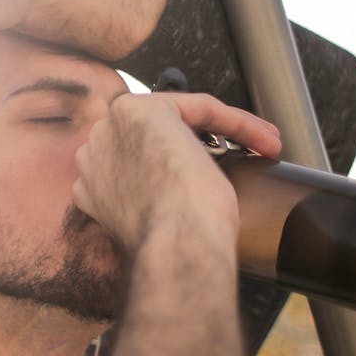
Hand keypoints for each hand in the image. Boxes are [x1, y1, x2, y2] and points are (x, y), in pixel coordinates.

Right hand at [71, 93, 279, 252]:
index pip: (139, 160)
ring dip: (227, 129)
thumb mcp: (153, 224)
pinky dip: (238, 122)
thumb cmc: (173, 249)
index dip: (179, 168)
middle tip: (241, 158)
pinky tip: (265, 140)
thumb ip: (150, 200)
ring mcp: (112, 129)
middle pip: (155, 136)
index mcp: (90, 186)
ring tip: (262, 146)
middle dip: (199, 142)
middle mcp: (92, 153)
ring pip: (181, 118)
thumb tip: (178, 192)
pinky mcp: (143, 111)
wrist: (175, 248)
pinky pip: (201, 107)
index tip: (209, 183)